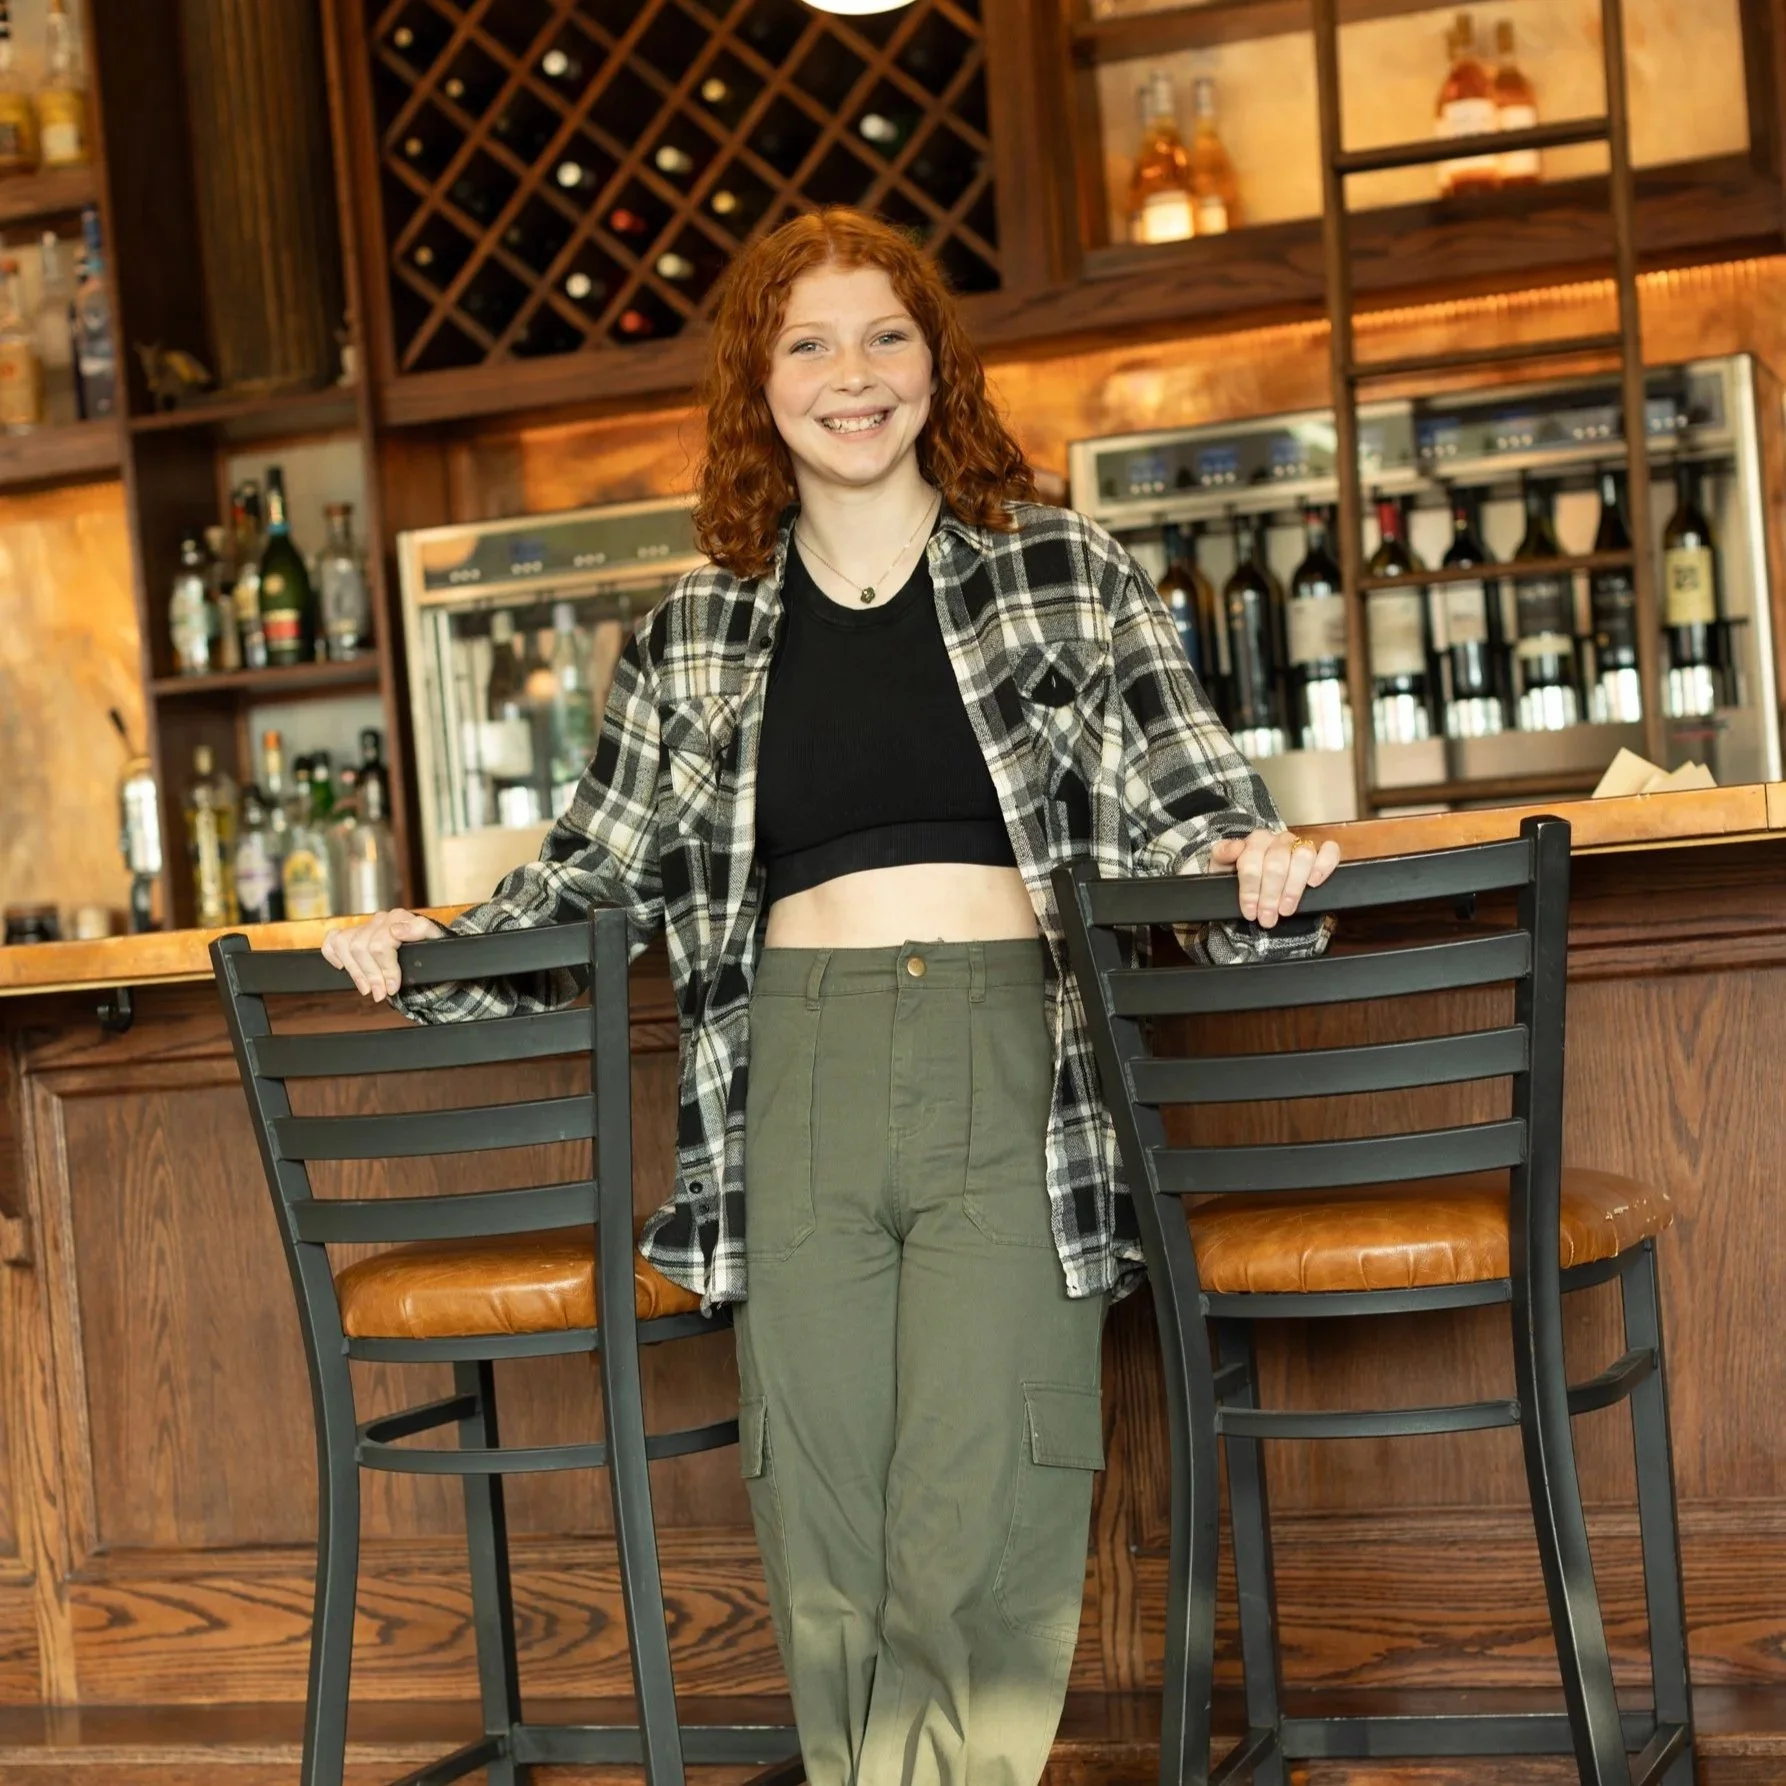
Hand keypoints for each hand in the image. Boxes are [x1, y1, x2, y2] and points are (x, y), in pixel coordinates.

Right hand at [321, 909, 444, 1001]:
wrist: (432, 955)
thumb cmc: (433, 950)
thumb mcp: (437, 942)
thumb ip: (420, 930)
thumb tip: (396, 930)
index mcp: (400, 918)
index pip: (380, 943)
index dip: (386, 968)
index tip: (392, 987)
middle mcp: (381, 920)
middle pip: (361, 948)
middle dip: (371, 975)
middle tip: (381, 993)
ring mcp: (367, 927)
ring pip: (345, 945)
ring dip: (355, 971)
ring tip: (368, 988)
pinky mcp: (354, 935)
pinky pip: (333, 940)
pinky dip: (334, 954)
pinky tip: (343, 967)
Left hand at [1209, 830, 1341, 928]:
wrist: (1253, 888)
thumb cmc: (1238, 877)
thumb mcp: (1221, 868)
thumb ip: (1222, 854)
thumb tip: (1236, 847)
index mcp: (1255, 841)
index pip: (1252, 860)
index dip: (1250, 889)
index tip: (1249, 912)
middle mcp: (1278, 840)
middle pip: (1277, 863)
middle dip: (1270, 895)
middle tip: (1267, 918)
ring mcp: (1300, 845)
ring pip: (1303, 857)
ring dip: (1294, 887)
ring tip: (1286, 910)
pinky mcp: (1320, 854)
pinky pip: (1330, 852)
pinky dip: (1324, 865)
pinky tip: (1314, 882)